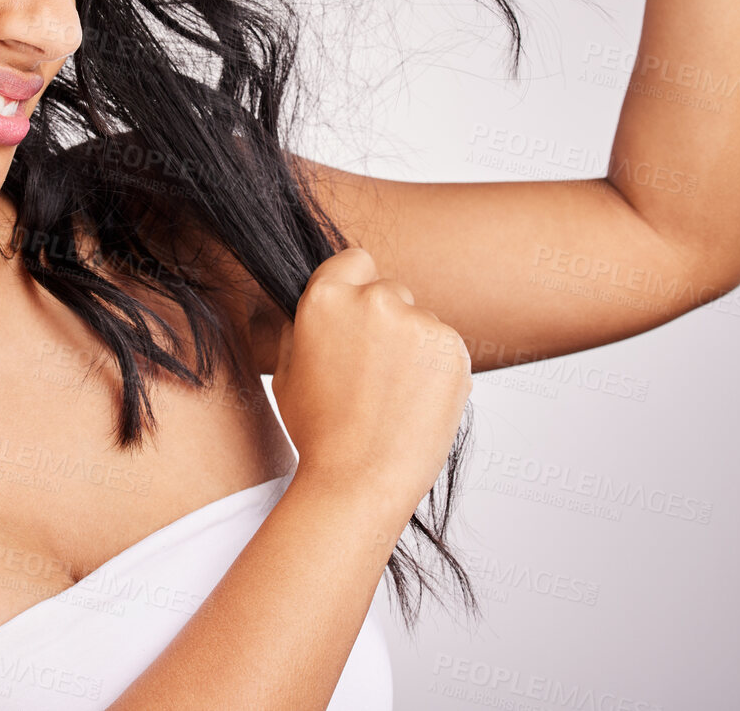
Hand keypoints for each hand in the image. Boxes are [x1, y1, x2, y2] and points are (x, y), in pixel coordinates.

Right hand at [270, 247, 471, 521]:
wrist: (360, 480)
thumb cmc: (319, 432)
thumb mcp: (286, 369)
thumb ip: (304, 325)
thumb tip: (320, 305)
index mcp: (325, 296)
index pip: (354, 260)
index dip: (355, 287)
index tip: (357, 316)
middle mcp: (374, 298)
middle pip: (391, 291)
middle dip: (386, 321)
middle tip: (373, 371)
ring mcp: (418, 322)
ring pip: (421, 322)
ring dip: (413, 347)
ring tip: (393, 397)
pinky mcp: (453, 348)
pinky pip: (445, 348)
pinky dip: (437, 369)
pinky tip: (415, 403)